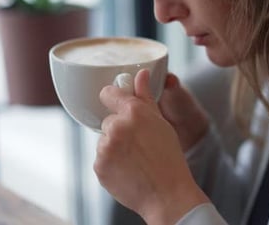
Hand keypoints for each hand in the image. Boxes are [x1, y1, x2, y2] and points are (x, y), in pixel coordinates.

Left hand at [94, 69, 208, 224]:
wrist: (167, 194)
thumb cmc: (169, 158)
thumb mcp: (161, 123)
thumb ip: (146, 96)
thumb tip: (141, 74)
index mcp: (134, 111)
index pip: (109, 93)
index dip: (113, 97)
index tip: (115, 102)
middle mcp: (117, 126)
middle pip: (109, 121)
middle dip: (121, 129)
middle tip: (140, 143)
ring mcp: (105, 147)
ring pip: (105, 140)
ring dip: (115, 147)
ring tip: (136, 159)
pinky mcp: (99, 166)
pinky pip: (101, 158)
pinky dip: (112, 163)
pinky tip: (129, 169)